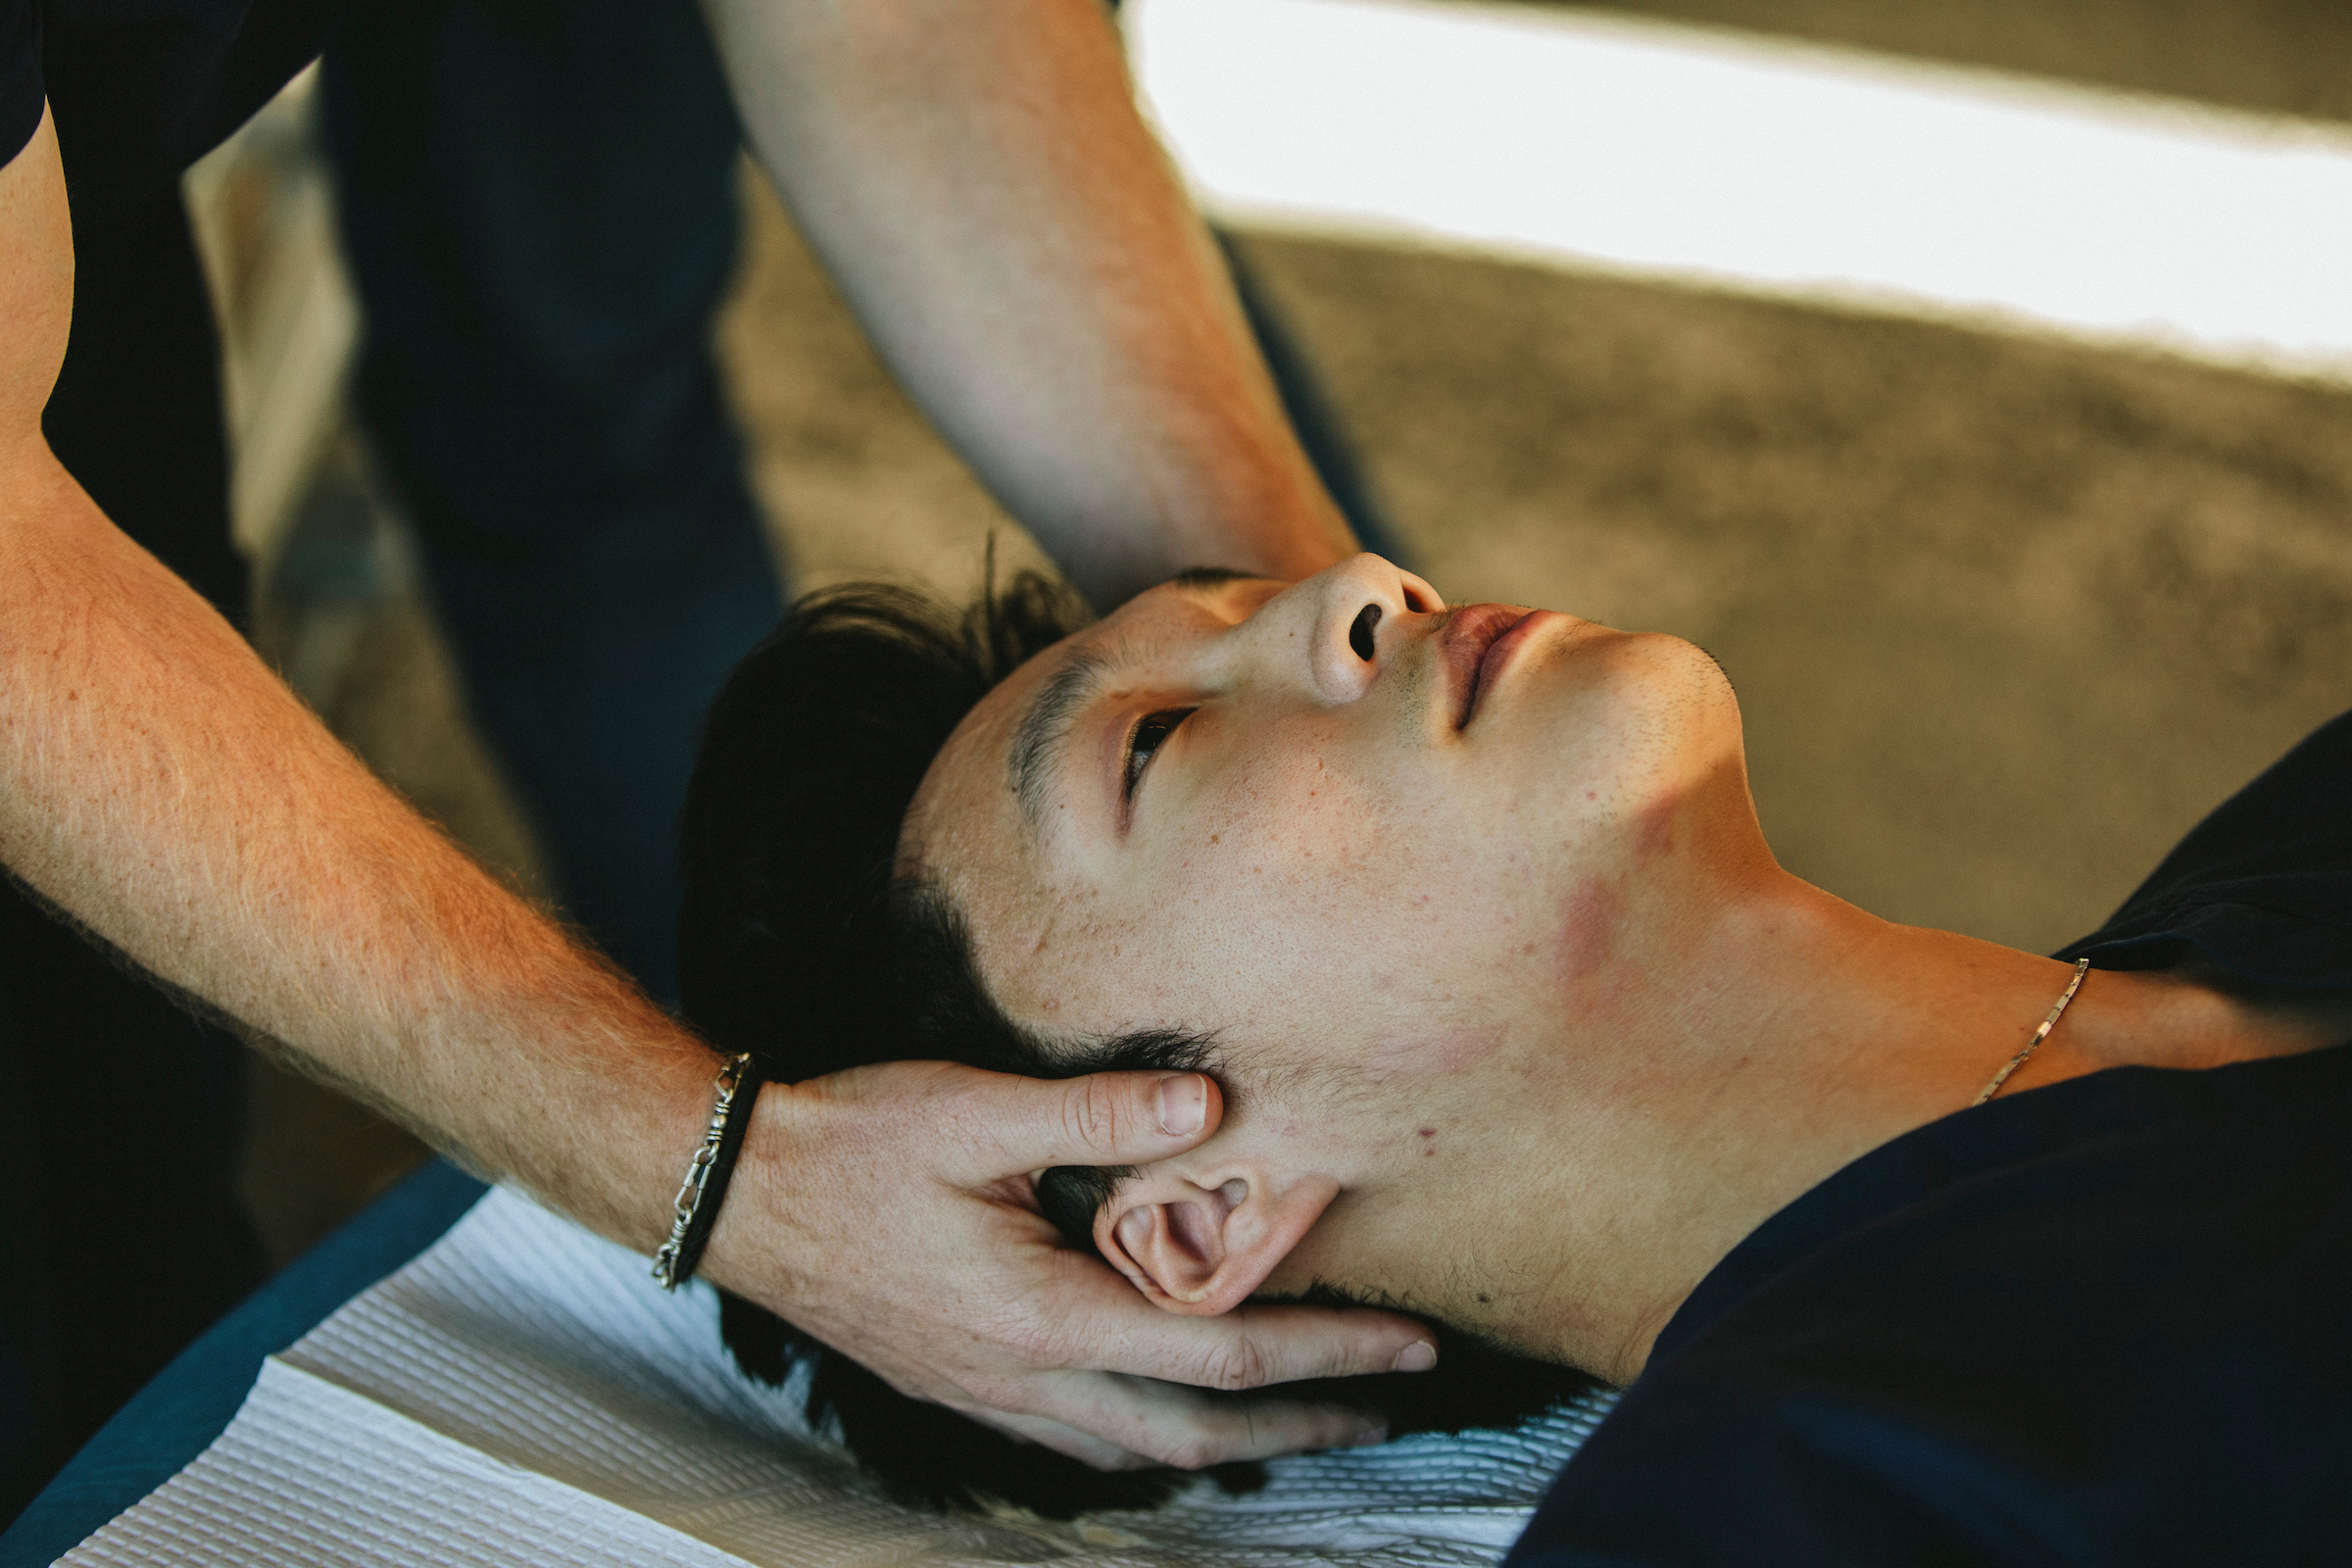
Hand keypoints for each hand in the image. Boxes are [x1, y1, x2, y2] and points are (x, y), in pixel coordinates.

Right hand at [701, 1059, 1438, 1468]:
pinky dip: (1157, 1440)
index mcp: (1045, 1318)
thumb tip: (1212, 1106)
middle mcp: (1027, 1380)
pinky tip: (1174, 1415)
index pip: (1219, 1355)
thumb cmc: (854, 1146)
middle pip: (1197, 1430)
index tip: (1408, 1345)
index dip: (1324, 1352)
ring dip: (1237, 1438)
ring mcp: (992, 1396)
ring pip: (1142, 1451)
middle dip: (1306, 1420)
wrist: (739, 1196)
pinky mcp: (966, 1387)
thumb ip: (1097, 1112)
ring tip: (1307, 1415)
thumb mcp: (975, 1110)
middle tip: (1391, 1406)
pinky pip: (1087, 1443)